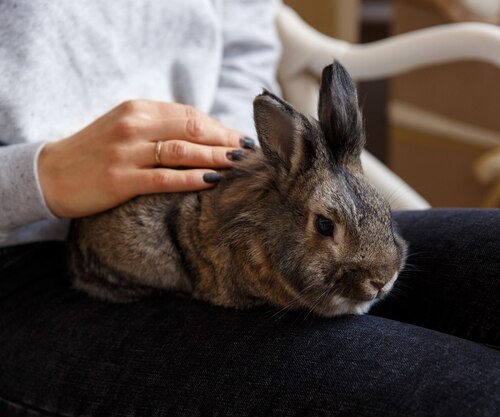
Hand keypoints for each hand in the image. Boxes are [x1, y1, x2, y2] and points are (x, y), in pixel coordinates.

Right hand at [38, 100, 250, 217]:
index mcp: (138, 109)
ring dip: (216, 158)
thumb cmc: (96, 152)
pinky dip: (192, 179)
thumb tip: (206, 135)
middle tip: (250, 153)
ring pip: (183, 151)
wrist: (51, 174)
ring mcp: (126, 152)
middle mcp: (133, 126)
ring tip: (240, 166)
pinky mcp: (120, 179)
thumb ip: (160, 127)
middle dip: (226, 141)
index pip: (189, 115)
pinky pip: (164, 178)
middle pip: (192, 129)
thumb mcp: (126, 128)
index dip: (220, 127)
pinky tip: (213, 181)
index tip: (242, 139)